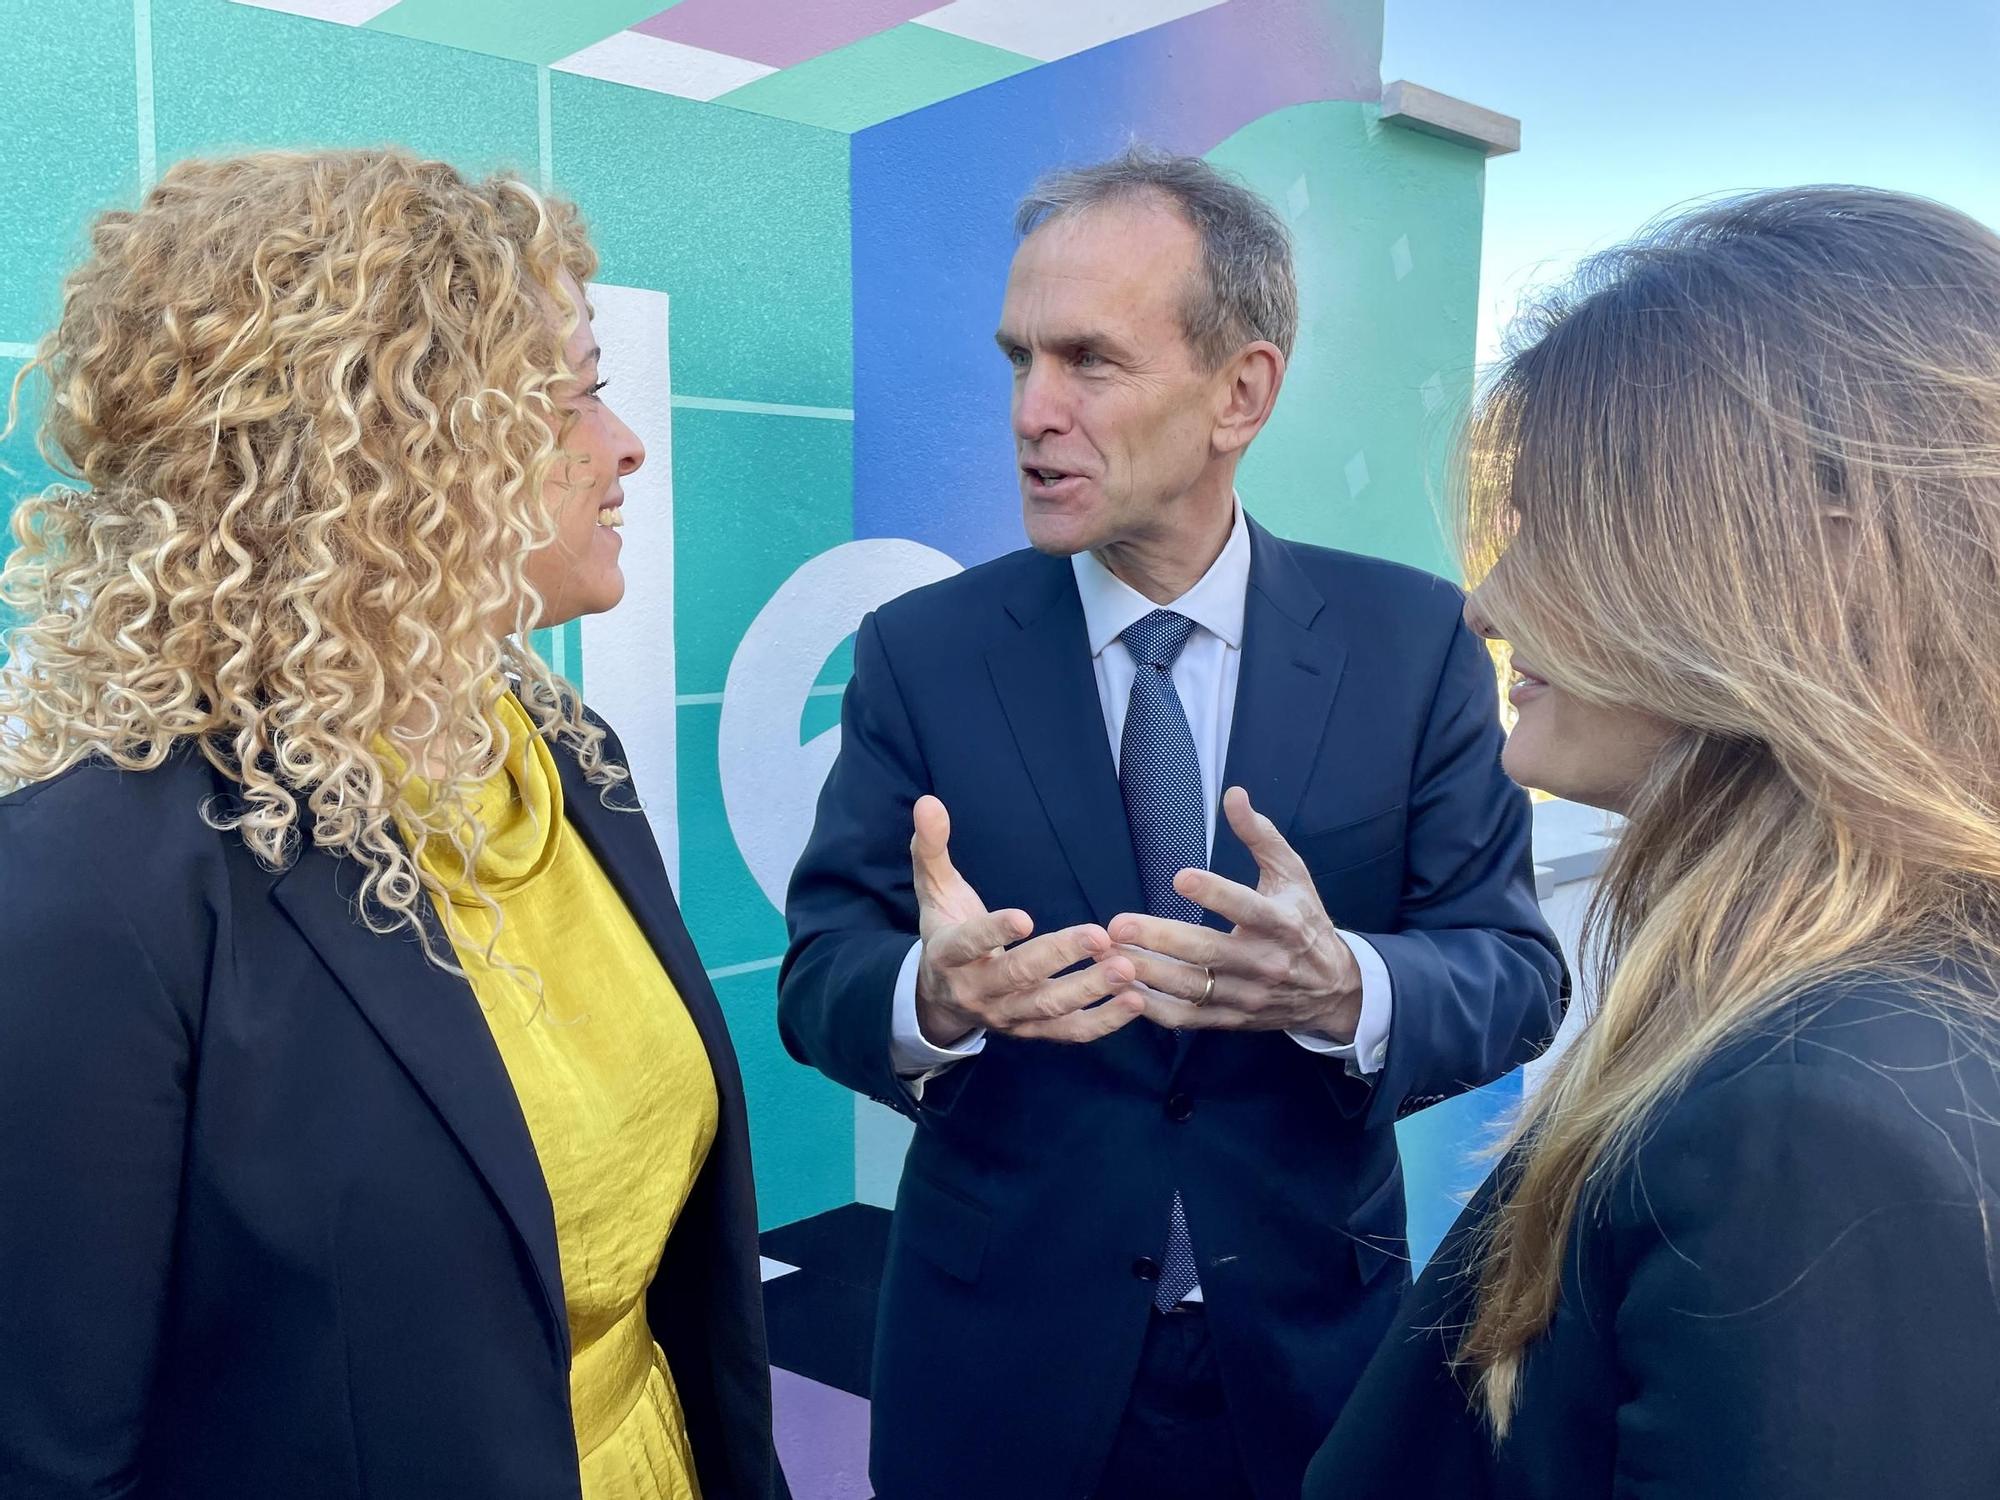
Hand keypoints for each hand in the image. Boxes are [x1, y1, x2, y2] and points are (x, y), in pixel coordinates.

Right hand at [911, 795, 1143, 1046]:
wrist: (939, 998)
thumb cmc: (945, 930)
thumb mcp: (933, 890)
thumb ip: (931, 847)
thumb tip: (928, 802)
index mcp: (948, 954)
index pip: (968, 943)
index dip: (994, 932)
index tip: (1025, 917)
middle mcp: (975, 990)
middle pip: (1018, 976)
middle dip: (1059, 957)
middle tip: (1099, 936)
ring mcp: (1005, 1015)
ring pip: (1048, 1007)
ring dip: (1089, 989)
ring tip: (1126, 968)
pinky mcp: (1031, 1031)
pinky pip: (1068, 1032)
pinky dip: (1103, 1022)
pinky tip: (1135, 1001)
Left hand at [1107, 787, 1362, 1035]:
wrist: (1333, 988)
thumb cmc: (1304, 920)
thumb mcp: (1292, 874)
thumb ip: (1260, 835)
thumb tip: (1233, 794)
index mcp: (1282, 923)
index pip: (1247, 908)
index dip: (1216, 893)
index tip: (1180, 876)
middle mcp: (1265, 963)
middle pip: (1208, 952)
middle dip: (1161, 939)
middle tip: (1119, 924)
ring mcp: (1247, 995)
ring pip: (1192, 988)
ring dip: (1148, 974)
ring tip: (1109, 955)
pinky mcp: (1232, 1019)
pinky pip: (1188, 1019)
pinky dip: (1155, 1009)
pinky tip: (1124, 990)